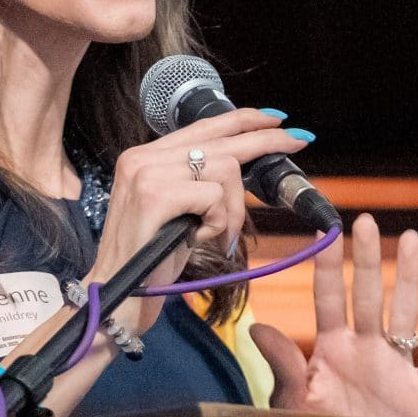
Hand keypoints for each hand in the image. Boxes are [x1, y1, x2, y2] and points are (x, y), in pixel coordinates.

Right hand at [90, 109, 307, 328]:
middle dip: (267, 142)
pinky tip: (199, 239)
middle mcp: (143, 157)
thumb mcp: (178, 214)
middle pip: (222, 140)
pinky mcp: (154, 196)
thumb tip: (243, 168)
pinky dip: (219, 222)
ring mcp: (146, 173)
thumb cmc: (150, 262)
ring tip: (218, 236)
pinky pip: (214, 197)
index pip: (203, 126)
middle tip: (301, 140)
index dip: (244, 120)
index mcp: (146, 157)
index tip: (276, 120)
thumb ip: (198, 185)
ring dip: (233, 209)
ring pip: (225, 170)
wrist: (117, 296)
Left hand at [251, 214, 417, 416]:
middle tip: (365, 221)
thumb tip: (257, 327)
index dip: (326, 265)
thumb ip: (283, 366)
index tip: (323, 231)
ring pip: (405, 313)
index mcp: (333, 350)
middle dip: (366, 259)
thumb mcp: (293, 404)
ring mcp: (394, 369)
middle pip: (368, 296)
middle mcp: (365, 351)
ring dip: (408, 279)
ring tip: (410, 240)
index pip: (328, 299)